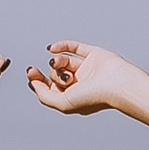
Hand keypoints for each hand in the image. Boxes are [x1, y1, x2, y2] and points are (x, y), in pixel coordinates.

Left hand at [27, 41, 148, 122]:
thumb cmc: (94, 97)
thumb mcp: (63, 103)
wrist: (117, 84)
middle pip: (55, 74)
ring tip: (61, 64)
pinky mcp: (94, 55)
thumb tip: (33, 83)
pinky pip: (74, 47)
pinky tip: (52, 48)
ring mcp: (87, 68)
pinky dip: (62, 45)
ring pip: (64, 60)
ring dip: (58, 61)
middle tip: (57, 76)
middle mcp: (80, 83)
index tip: (31, 73)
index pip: (50, 87)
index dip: (38, 80)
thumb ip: (44, 96)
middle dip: (53, 73)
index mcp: (73, 97)